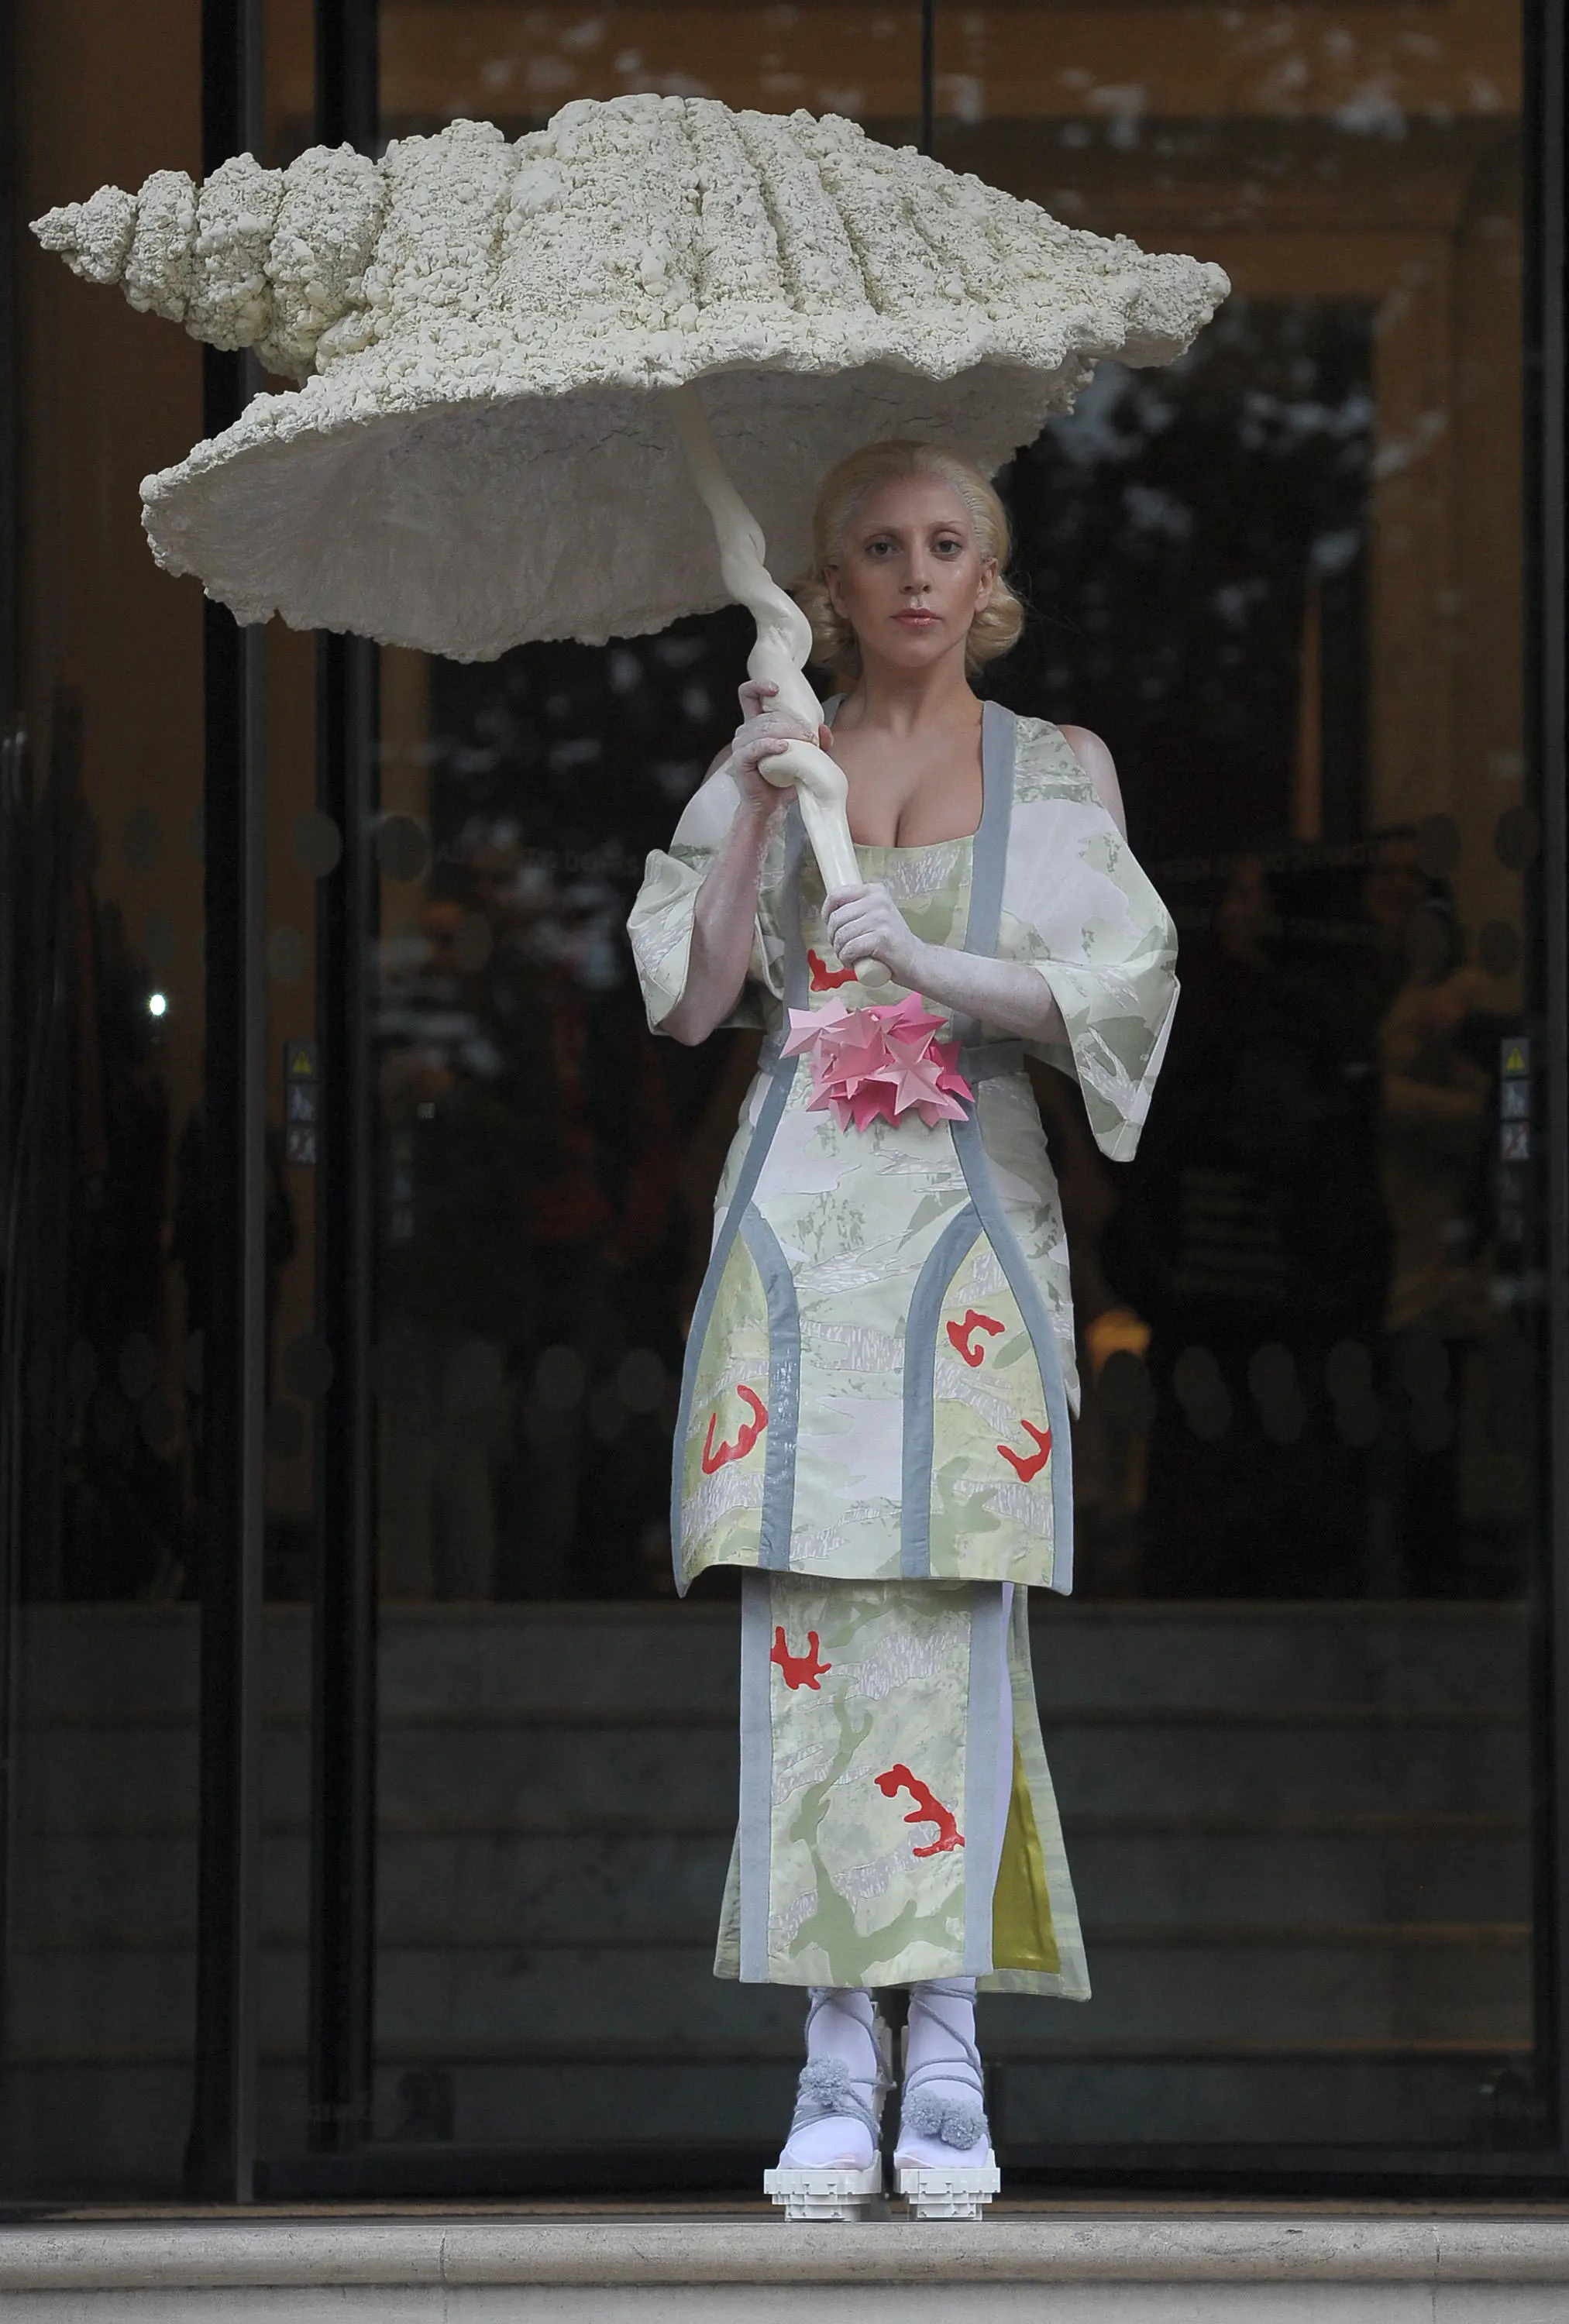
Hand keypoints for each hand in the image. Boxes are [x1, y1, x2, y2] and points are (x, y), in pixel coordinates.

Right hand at [727, 680, 831, 815]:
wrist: (772, 807)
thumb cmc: (784, 780)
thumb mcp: (805, 757)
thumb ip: (816, 741)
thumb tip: (824, 729)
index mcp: (757, 724)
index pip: (748, 695)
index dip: (758, 686)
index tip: (776, 688)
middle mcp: (746, 731)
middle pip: (768, 715)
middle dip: (793, 723)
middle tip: (811, 737)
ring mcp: (741, 745)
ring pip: (763, 728)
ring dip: (787, 733)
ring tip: (804, 744)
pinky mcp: (741, 760)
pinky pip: (755, 747)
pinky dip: (771, 745)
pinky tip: (784, 748)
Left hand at [823, 882, 925, 988]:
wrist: (917, 960)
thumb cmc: (892, 941)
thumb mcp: (876, 915)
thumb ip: (859, 908)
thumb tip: (831, 911)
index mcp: (875, 891)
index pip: (837, 895)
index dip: (826, 913)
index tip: (829, 926)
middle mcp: (878, 901)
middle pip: (837, 918)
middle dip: (832, 937)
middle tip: (841, 948)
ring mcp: (881, 919)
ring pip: (842, 935)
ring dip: (839, 951)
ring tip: (847, 957)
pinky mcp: (882, 938)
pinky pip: (850, 949)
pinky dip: (846, 959)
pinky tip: (852, 963)